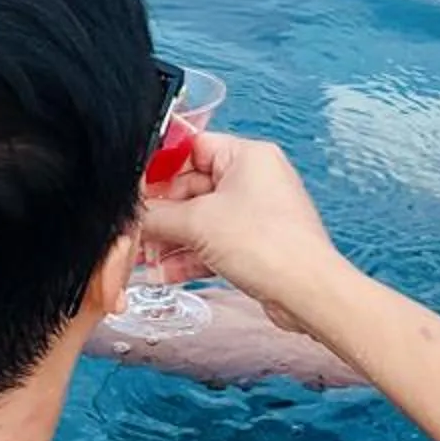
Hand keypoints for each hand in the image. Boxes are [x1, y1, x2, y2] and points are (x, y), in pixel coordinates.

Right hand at [139, 131, 344, 321]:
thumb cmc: (269, 246)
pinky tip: (165, 274)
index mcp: (246, 156)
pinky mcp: (256, 243)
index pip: (191, 148)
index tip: (135, 187)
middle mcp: (254, 179)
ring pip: (201, 219)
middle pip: (191, 187)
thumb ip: (157, 216)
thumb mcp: (197, 223)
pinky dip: (190, 255)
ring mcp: (256, 213)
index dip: (159, 167)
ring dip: (171, 239)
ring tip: (144, 258)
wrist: (307, 293)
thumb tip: (132, 215)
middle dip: (161, 214)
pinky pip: (214, 242)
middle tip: (135, 229)